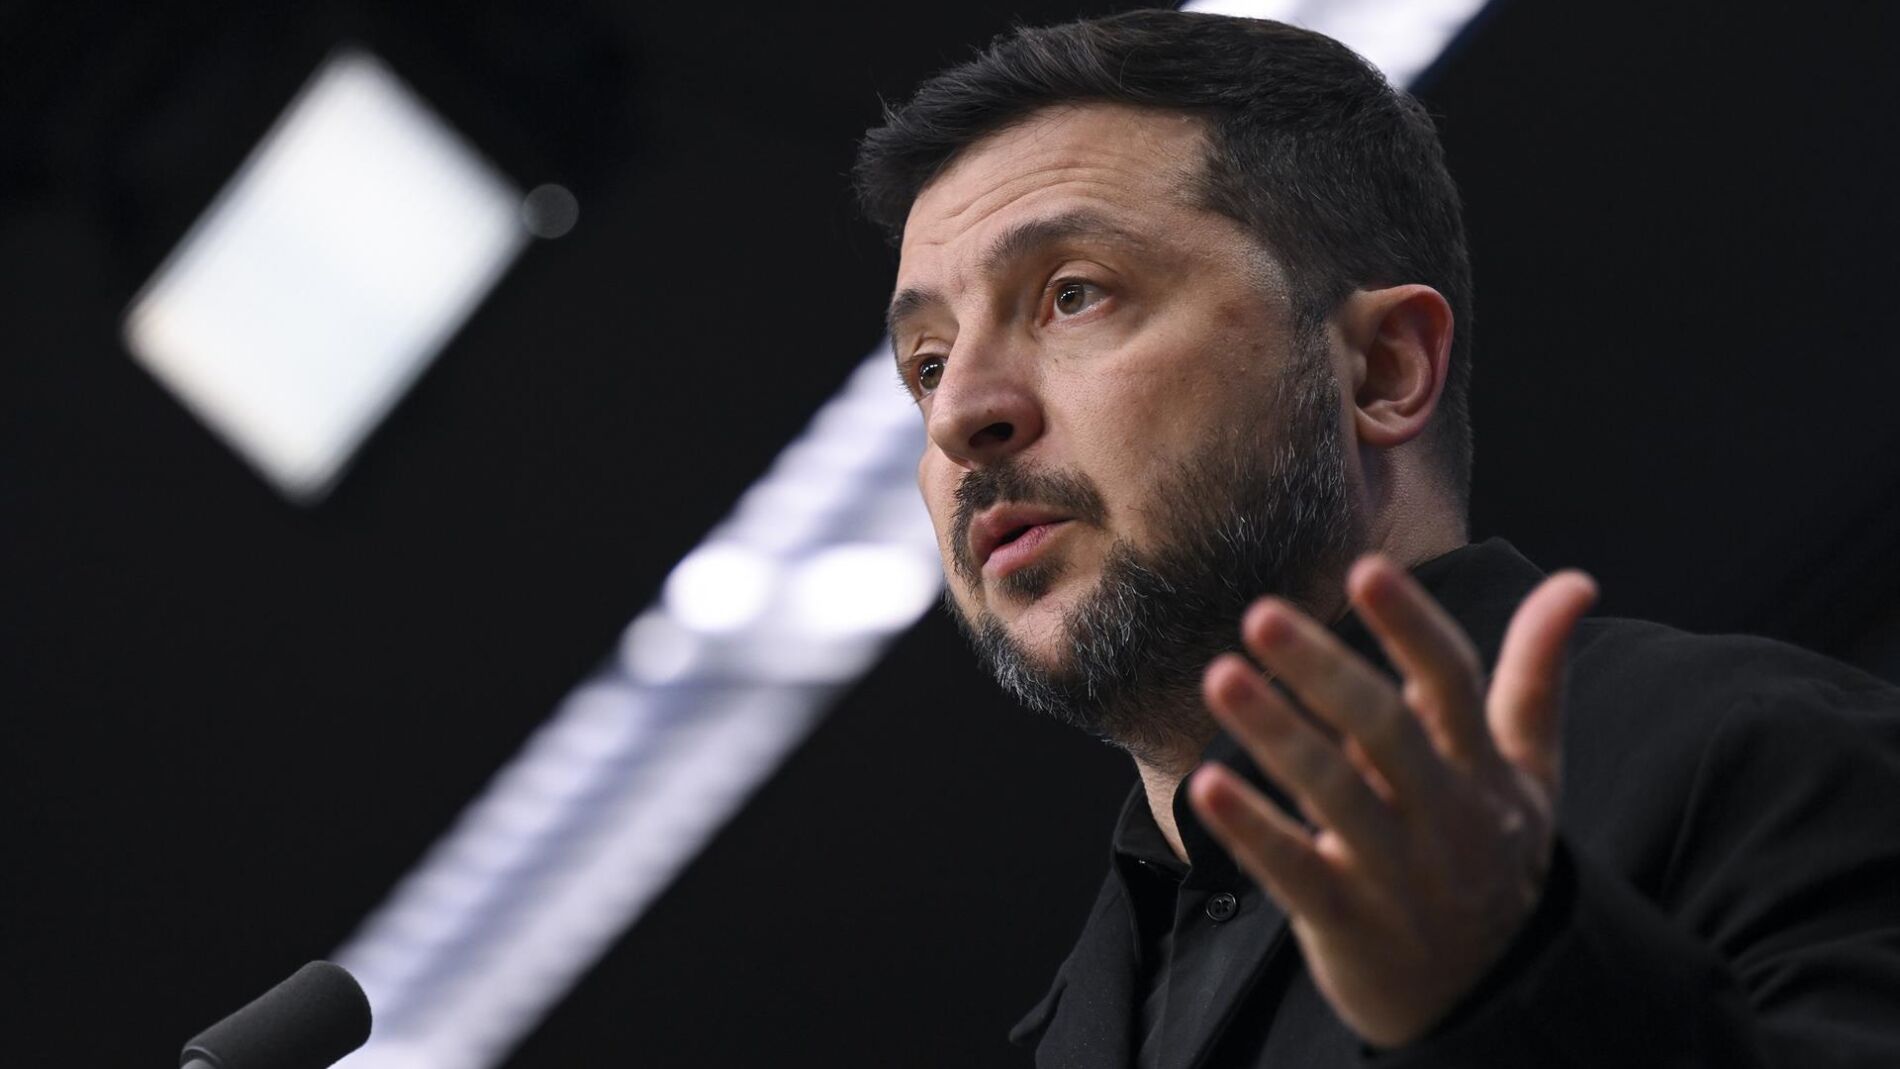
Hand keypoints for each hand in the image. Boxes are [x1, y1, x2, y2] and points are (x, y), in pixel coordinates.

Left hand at [1186, 555, 1596, 1047]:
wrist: (1492, 999)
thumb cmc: (1494, 858)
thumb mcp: (1530, 772)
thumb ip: (1535, 675)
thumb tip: (1576, 581)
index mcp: (1483, 769)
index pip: (1454, 683)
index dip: (1412, 626)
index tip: (1366, 568)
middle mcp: (1445, 816)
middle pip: (1388, 731)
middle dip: (1325, 670)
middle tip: (1261, 614)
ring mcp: (1397, 873)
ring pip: (1336, 796)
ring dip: (1276, 735)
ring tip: (1220, 677)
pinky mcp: (1348, 923)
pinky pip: (1297, 873)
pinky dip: (1253, 830)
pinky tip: (1206, 785)